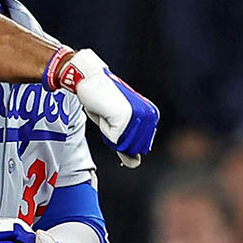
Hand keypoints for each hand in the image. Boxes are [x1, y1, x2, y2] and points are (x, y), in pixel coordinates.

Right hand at [50, 49, 157, 167]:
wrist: (90, 79)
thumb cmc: (102, 100)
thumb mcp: (116, 126)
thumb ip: (127, 145)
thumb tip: (136, 163)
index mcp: (152, 115)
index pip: (139, 146)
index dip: (123, 138)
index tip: (115, 117)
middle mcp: (149, 116)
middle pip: (132, 148)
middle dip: (116, 137)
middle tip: (110, 115)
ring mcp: (138, 118)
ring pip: (122, 146)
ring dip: (110, 134)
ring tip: (107, 113)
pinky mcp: (125, 119)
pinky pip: (113, 141)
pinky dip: (104, 130)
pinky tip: (104, 112)